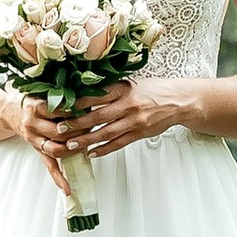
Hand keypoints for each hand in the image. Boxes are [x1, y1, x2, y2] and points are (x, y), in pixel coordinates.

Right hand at [2, 90, 92, 191]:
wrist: (11, 111)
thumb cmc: (33, 100)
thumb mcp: (44, 94)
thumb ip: (62, 97)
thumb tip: (89, 98)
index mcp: (35, 107)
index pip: (58, 112)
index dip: (75, 113)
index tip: (88, 112)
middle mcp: (32, 124)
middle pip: (58, 132)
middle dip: (78, 132)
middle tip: (91, 129)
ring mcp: (33, 139)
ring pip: (56, 149)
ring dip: (73, 150)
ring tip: (85, 145)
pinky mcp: (37, 150)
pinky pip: (49, 166)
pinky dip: (59, 179)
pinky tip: (68, 189)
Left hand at [67, 80, 198, 156]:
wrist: (177, 101)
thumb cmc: (151, 90)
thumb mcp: (129, 83)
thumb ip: (109, 90)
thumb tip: (82, 93)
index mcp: (122, 88)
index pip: (94, 96)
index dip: (75, 103)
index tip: (60, 107)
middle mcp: (127, 104)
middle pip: (97, 116)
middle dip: (76, 124)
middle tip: (59, 129)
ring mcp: (134, 121)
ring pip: (106, 133)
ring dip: (87, 140)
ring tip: (71, 146)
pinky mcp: (140, 133)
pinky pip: (119, 143)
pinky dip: (104, 149)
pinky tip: (92, 153)